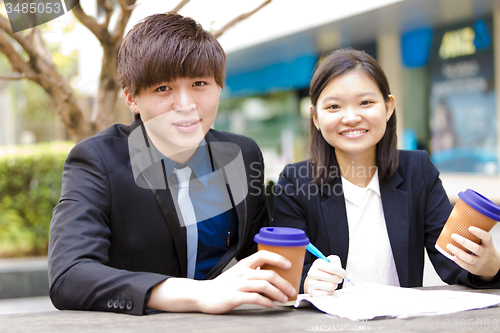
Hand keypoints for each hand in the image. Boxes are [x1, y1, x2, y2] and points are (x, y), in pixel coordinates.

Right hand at [147, 250, 295, 313]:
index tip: (289, 265)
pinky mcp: (235, 297)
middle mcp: (242, 272)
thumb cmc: (223, 285)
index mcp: (244, 264)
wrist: (204, 295)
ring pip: (264, 286)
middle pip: (269, 274)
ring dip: (278, 293)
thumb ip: (253, 271)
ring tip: (284, 299)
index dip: (278, 258)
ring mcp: (238, 285)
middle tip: (291, 290)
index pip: (263, 254)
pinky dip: (267, 302)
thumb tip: (272, 271)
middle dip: (284, 283)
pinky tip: (271, 305)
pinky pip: (255, 298)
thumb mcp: (238, 273)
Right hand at [304, 255, 344, 296]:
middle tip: (338, 279)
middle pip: (333, 278)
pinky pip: (327, 294)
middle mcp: (313, 273)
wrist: (312, 281)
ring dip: (334, 285)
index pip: (333, 268)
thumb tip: (338, 267)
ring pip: (331, 286)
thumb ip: (335, 260)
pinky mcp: (313, 292)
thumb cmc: (323, 271)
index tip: (343, 273)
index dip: (341, 272)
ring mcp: (312, 283)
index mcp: (317, 263)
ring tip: (332, 283)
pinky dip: (330, 292)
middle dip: (339, 279)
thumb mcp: (329, 262)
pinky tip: (327, 288)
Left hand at [446, 226, 499, 280]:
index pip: (487, 238)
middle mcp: (485, 254)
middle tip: (453, 235)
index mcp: (489, 245)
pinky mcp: (475, 269)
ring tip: (449, 246)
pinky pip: (467, 266)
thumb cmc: (486, 251)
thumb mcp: (486, 243)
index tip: (470, 227)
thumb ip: (477, 236)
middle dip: (463, 242)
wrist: (494, 266)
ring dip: (458, 252)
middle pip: (476, 248)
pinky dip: (460, 262)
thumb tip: (460, 222)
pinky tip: (453, 256)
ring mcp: (480, 262)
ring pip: (470, 258)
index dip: (479, 233)